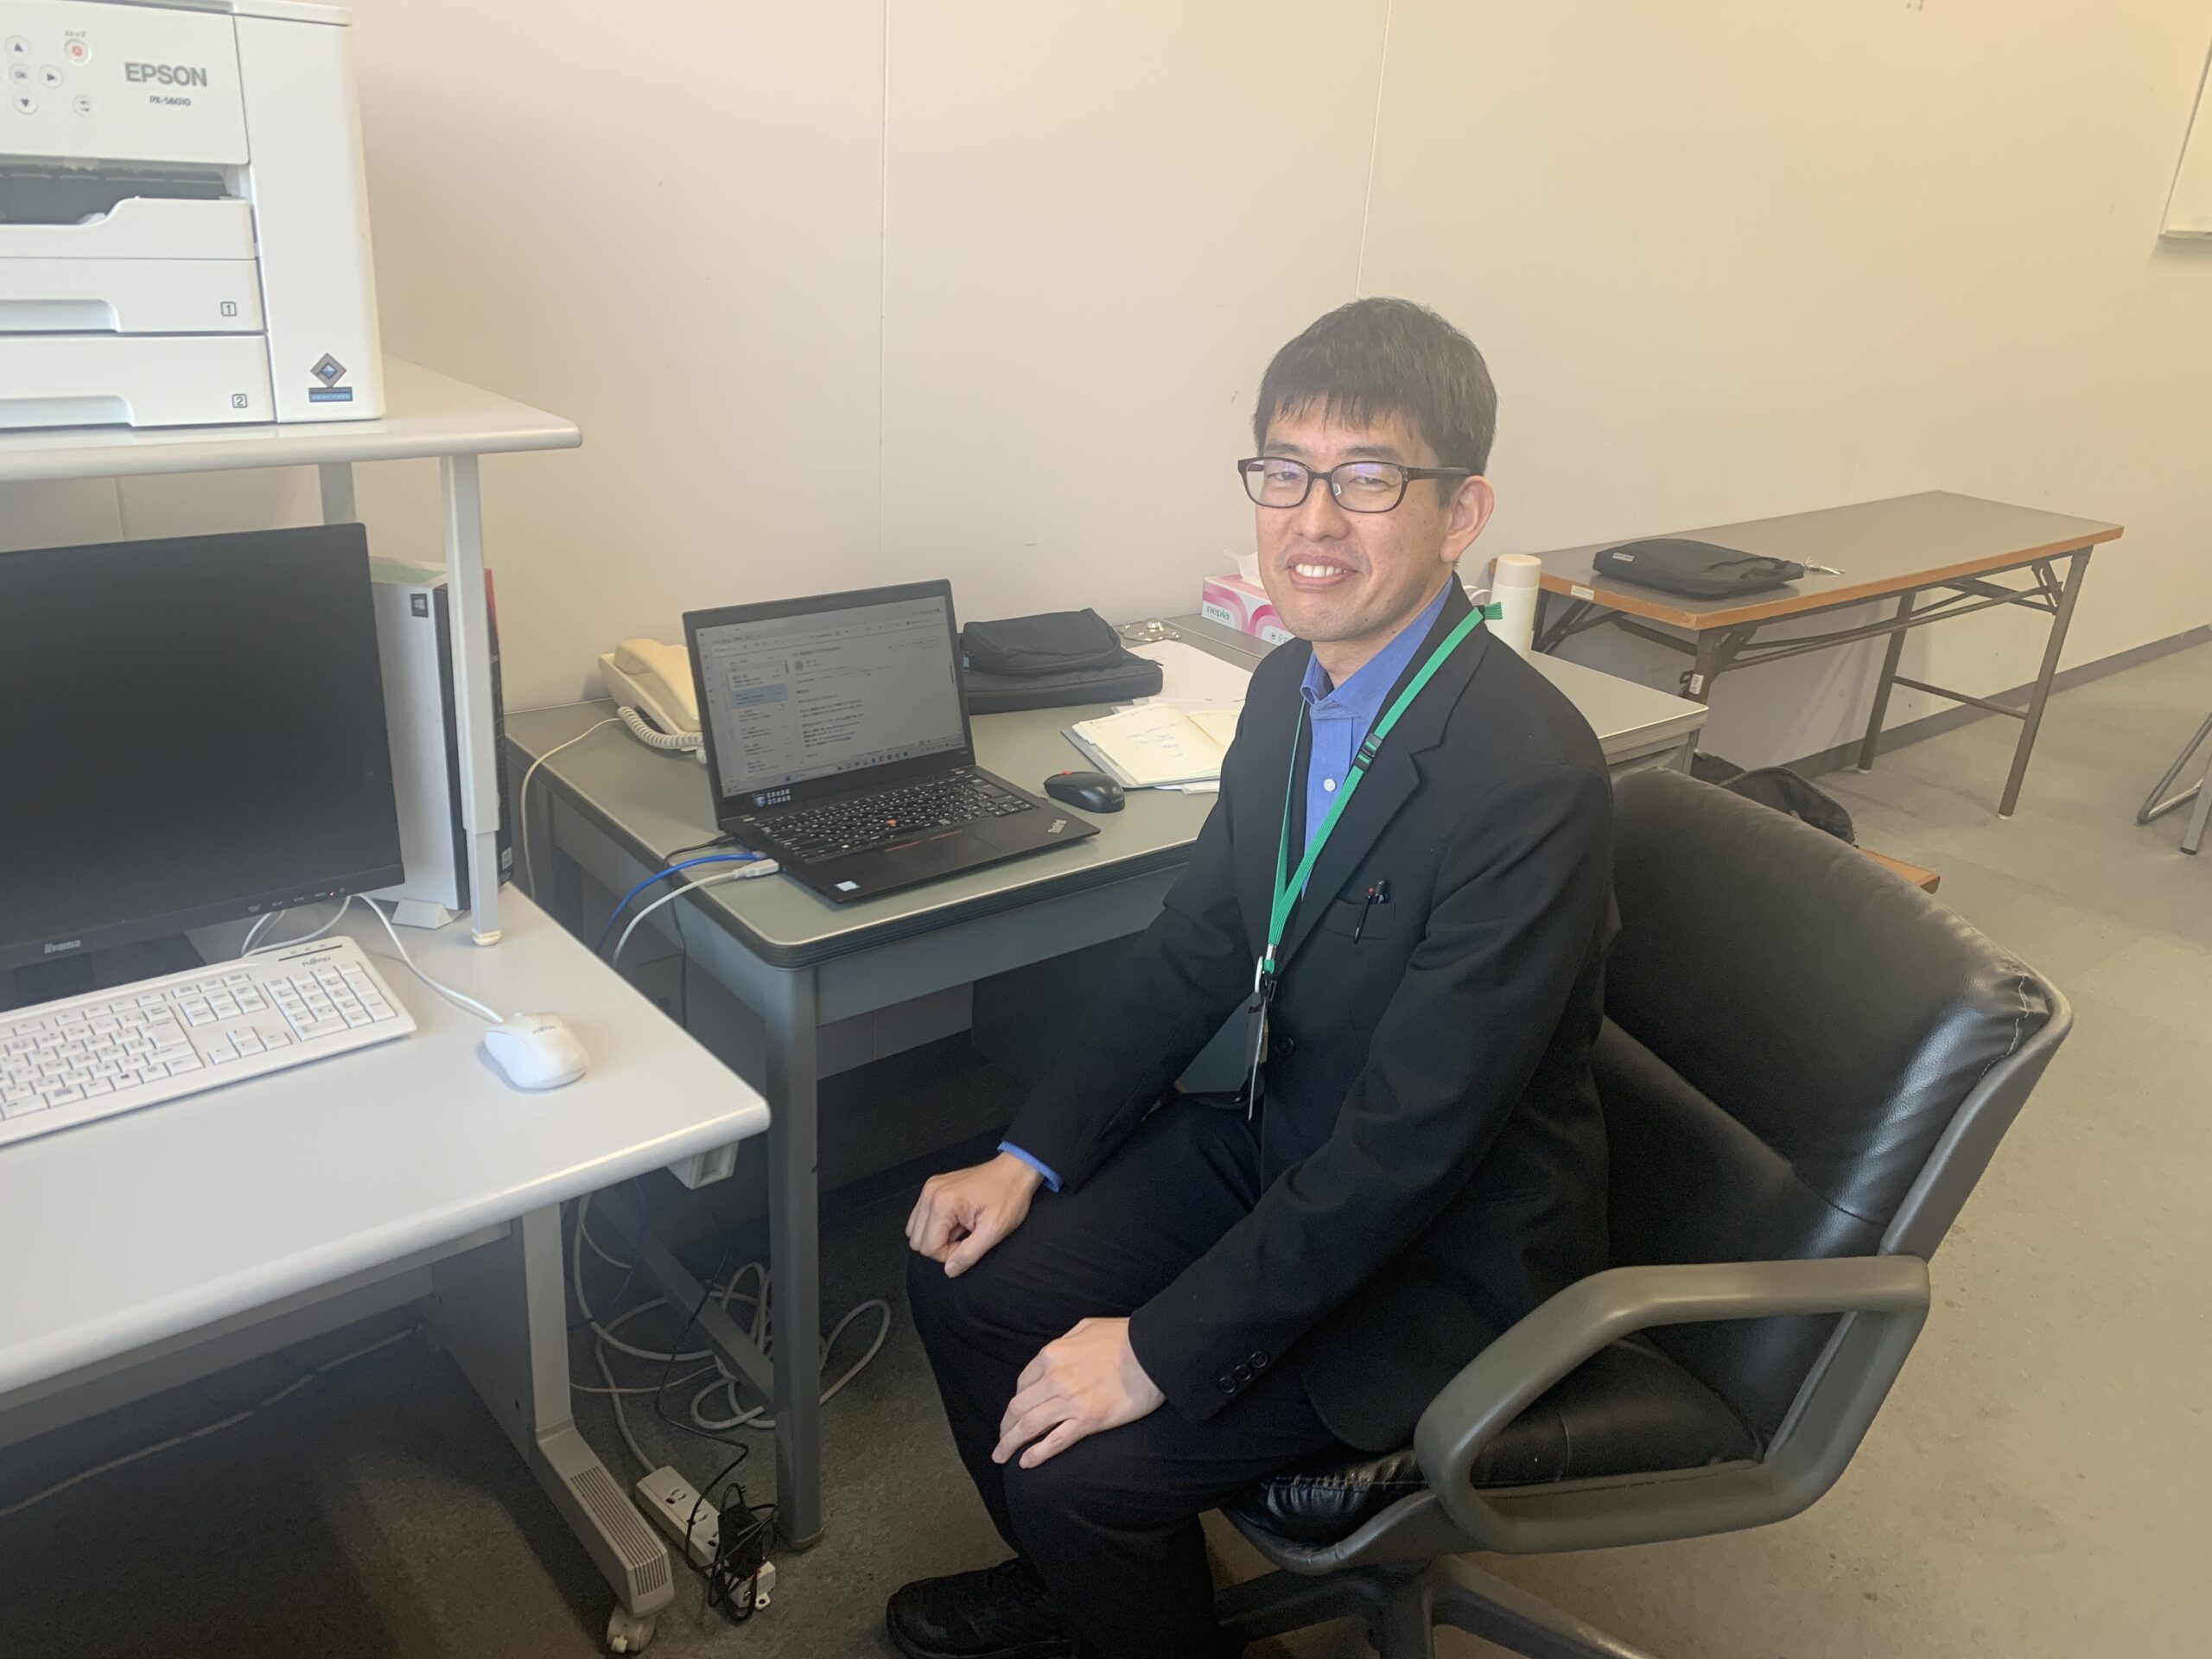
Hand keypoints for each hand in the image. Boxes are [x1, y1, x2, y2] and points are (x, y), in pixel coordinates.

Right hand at [906, 1152, 1042, 1276]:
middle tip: (966, 1237)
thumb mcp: (994, 1231)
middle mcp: (931, 1193)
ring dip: (938, 1236)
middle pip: (917, 1241)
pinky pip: (921, 1218)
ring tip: (962, 1227)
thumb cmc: (1008, 1194)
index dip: (949, 1254)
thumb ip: (969, 1254)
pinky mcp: (933, 1188)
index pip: (928, 1248)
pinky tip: (957, 1219)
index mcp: (943, 1203)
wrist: (1015, 1171)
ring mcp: (931, 1188)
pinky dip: (936, 1225)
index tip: (969, 1244)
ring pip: (915, 1230)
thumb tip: (950, 1269)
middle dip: (942, 1246)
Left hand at [993, 1317, 1163, 1468]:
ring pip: (1029, 1426)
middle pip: (1018, 1407)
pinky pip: (1055, 1441)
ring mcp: (1069, 1401)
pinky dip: (1037, 1454)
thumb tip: (1059, 1350)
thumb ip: (1066, 1340)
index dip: (1017, 1401)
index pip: (1023, 1383)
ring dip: (1011, 1444)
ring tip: (1002, 1456)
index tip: (1016, 1413)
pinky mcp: (1088, 1420)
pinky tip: (1026, 1462)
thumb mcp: (1087, 1326)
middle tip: (1001, 1440)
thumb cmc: (1124, 1336)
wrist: (1152, 1352)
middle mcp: (1054, 1378)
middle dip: (1005, 1427)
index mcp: (1052, 1354)